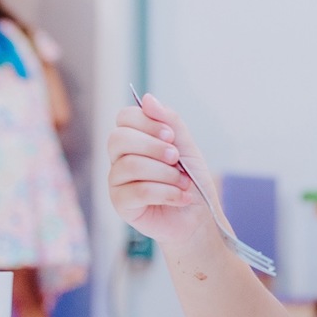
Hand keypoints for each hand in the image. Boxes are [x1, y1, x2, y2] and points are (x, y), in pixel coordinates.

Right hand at [106, 93, 213, 245]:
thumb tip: (148, 98)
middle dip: (153, 147)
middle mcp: (120, 158)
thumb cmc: (191, 181)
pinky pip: (136, 191)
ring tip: (184, 183)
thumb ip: (170, 122)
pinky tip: (180, 197)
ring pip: (130, 165)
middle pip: (119, 139)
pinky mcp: (121, 204)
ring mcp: (117, 182)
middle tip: (176, 159)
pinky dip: (165, 193)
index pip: (124, 117)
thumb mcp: (187, 147)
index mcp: (134, 140)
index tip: (170, 135)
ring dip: (165, 174)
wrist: (199, 217)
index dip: (147, 122)